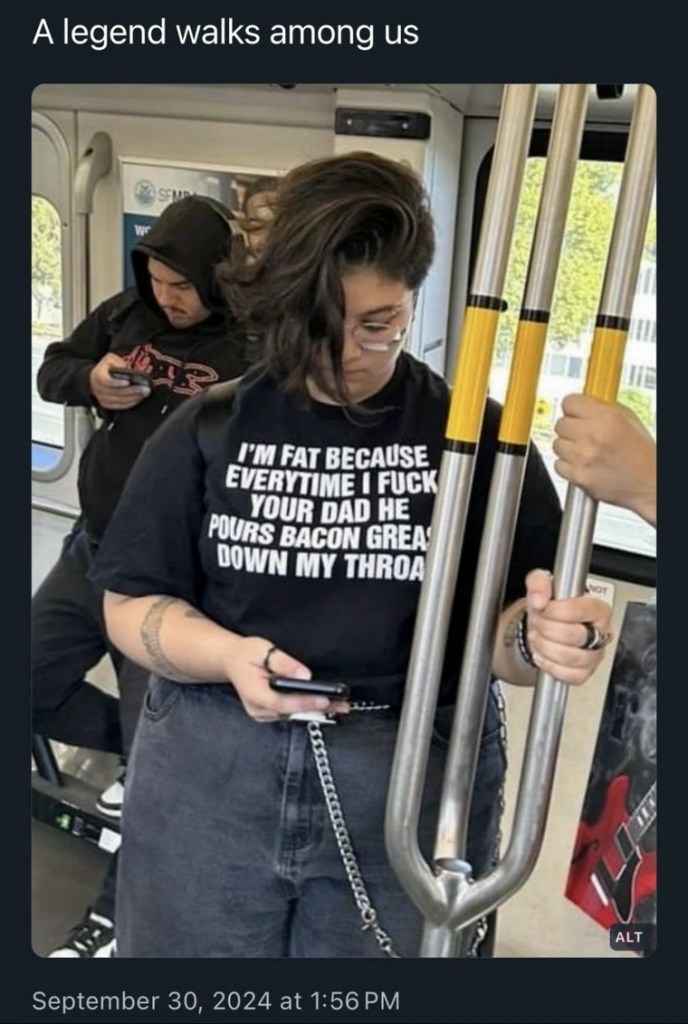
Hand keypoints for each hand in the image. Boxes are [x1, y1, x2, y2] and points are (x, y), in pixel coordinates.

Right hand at [89, 353, 151, 409]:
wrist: (94, 379)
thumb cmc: (105, 368)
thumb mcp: (109, 359)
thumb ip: (118, 362)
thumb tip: (128, 369)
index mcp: (98, 376)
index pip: (107, 381)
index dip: (117, 383)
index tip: (128, 382)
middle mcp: (98, 389)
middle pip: (117, 392)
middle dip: (133, 391)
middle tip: (146, 389)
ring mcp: (102, 398)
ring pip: (120, 401)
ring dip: (134, 398)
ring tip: (145, 393)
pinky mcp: (107, 405)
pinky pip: (120, 406)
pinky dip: (131, 403)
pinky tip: (139, 398)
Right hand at [228, 636, 349, 722]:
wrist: (231, 661)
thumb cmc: (246, 655)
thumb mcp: (264, 650)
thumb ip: (284, 663)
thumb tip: (304, 675)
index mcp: (253, 694)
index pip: (281, 702)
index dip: (304, 702)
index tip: (324, 699)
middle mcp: (258, 709)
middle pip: (291, 712)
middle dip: (317, 708)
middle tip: (341, 705)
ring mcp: (263, 714)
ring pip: (293, 715)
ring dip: (315, 710)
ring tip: (339, 705)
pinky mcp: (270, 713)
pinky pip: (291, 713)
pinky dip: (307, 708)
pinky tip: (324, 704)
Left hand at [524, 569, 612, 685]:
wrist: (544, 627)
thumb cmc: (550, 607)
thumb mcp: (542, 586)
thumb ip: (539, 582)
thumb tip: (539, 598)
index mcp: (597, 609)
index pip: (582, 610)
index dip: (555, 610)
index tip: (543, 607)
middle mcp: (601, 633)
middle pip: (574, 635)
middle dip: (546, 628)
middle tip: (538, 623)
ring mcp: (595, 655)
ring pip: (571, 657)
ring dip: (545, 647)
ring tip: (539, 638)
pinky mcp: (585, 672)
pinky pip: (569, 676)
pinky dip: (549, 666)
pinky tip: (543, 655)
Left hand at [553, 394, 655, 525]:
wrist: (650, 482)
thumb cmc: (643, 453)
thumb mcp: (627, 419)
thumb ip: (601, 409)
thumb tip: (582, 404)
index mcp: (606, 417)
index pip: (569, 402)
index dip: (572, 408)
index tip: (574, 412)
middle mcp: (593, 436)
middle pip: (560, 424)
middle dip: (570, 428)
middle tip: (582, 434)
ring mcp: (584, 457)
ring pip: (557, 444)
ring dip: (568, 447)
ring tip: (585, 451)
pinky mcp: (579, 476)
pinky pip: (558, 465)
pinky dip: (567, 466)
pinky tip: (582, 464)